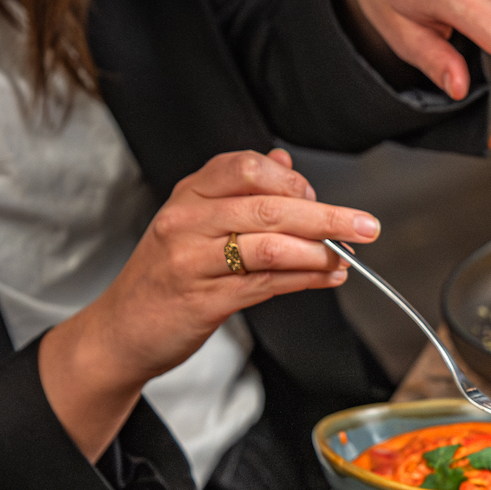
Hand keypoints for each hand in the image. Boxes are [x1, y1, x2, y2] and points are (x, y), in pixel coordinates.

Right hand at [40, 150, 378, 460]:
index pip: (246, 167)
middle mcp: (187, 221)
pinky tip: (330, 277)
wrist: (124, 328)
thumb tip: (284, 162)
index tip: (319, 198)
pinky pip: (268, 285)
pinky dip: (308, 280)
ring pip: (272, 246)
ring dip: (321, 252)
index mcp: (190, 194)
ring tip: (347, 257)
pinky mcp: (205, 299)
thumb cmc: (167, 273)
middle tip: (367, 226)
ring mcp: (193, 260)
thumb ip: (240, 191)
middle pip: (268, 207)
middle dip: (327, 216)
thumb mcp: (195, 221)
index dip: (292, 180)